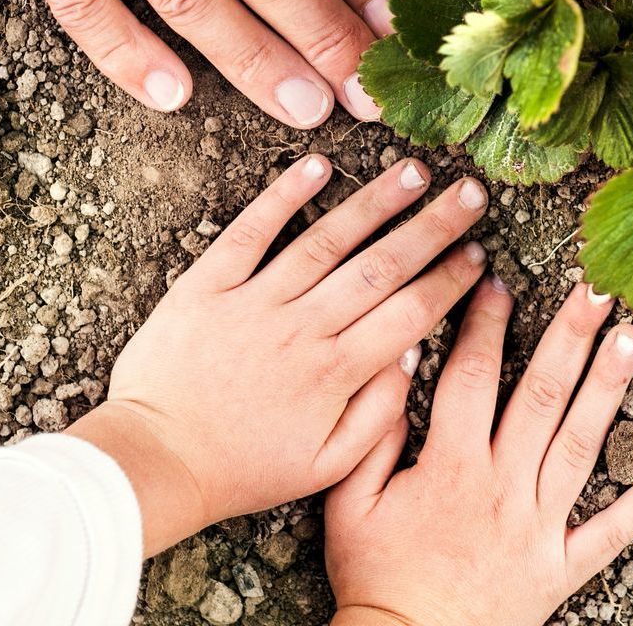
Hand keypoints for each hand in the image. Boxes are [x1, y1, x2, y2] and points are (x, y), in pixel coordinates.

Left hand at [66, 154, 489, 553]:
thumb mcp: (325, 466)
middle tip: (471, 193)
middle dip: (433, 227)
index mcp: (335, 372)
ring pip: (327, 239)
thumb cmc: (242, 468)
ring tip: (415, 171)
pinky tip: (318, 165)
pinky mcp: (208, 285)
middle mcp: (302, 328)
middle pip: (381, 266)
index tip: (479, 253)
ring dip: (375, 202)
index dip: (449, 280)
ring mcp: (255, 301)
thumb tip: (412, 354)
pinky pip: (251, 232)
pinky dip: (283, 195)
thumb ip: (378, 415)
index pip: (409, 313)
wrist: (153, 462)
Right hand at [324, 281, 632, 625]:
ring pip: (580, 444)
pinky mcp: (561, 566)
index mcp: (450, 467)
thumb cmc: (375, 579)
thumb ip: (372, 434)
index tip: (497, 279)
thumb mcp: (347, 504)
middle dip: (569, 336)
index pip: (471, 377)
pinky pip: (614, 530)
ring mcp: (538, 526)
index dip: (484, 324)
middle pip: (541, 396)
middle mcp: (502, 487)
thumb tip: (395, 365)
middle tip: (597, 288)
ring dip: (609, 388)